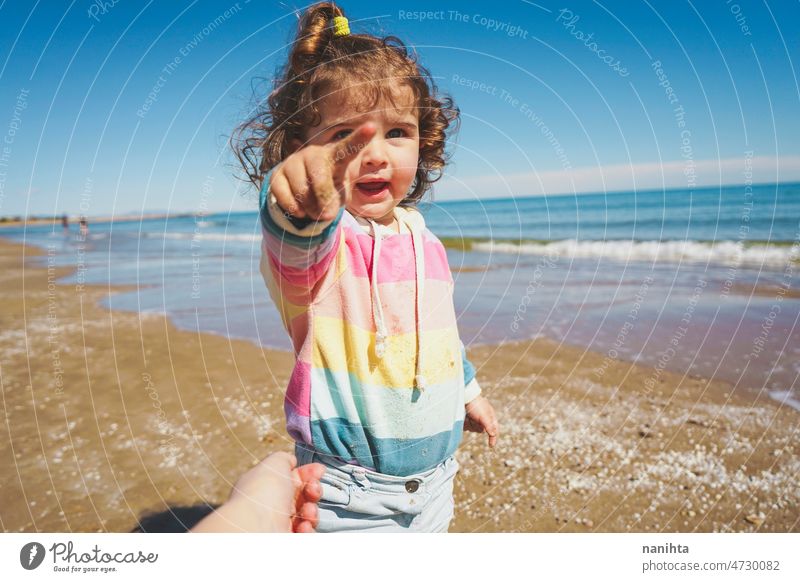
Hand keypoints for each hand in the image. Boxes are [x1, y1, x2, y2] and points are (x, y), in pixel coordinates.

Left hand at [190, 451, 324, 532]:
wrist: (254, 529)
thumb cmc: (263, 493)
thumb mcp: (274, 463)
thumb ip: (285, 458)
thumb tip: (292, 461)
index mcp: (268, 485)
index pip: (293, 477)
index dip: (308, 473)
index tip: (320, 470)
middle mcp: (272, 505)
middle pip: (302, 495)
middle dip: (313, 490)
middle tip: (313, 490)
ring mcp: (279, 525)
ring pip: (306, 515)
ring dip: (311, 511)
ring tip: (307, 512)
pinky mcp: (287, 540)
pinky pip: (305, 534)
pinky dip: (308, 530)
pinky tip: (303, 526)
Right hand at [268, 122, 375, 221]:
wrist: (302, 193)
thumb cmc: (328, 190)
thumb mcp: (339, 195)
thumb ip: (335, 202)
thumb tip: (325, 214)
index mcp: (334, 156)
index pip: (348, 148)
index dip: (359, 138)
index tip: (372, 127)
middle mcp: (312, 154)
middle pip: (319, 175)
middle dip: (323, 196)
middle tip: (328, 216)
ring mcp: (292, 161)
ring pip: (301, 189)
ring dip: (310, 208)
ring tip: (314, 211)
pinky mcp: (277, 174)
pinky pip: (284, 196)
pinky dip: (294, 208)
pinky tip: (300, 210)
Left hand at [464, 396, 498, 448]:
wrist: (463, 396)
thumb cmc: (475, 404)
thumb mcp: (484, 415)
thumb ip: (489, 425)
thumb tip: (493, 434)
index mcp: (490, 416)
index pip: (494, 430)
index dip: (493, 438)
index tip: (491, 446)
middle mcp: (482, 418)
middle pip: (480, 430)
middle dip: (475, 425)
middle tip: (472, 417)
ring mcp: (474, 419)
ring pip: (472, 429)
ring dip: (469, 423)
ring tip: (467, 415)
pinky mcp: (466, 419)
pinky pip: (466, 426)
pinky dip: (464, 423)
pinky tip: (464, 417)